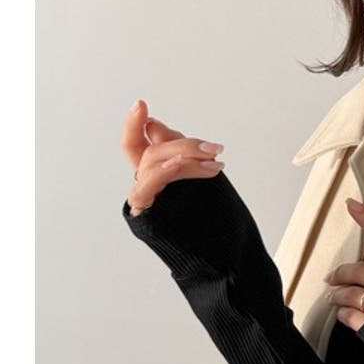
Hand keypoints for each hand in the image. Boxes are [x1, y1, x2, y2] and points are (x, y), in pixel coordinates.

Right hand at [119, 99, 225, 215]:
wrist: (228, 259)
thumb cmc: (221, 224)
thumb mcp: (204, 179)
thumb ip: (181, 152)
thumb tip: (155, 126)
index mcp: (158, 176)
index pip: (138, 145)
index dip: (134, 124)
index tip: (141, 105)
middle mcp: (148, 188)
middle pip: (151, 151)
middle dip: (184, 145)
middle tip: (214, 149)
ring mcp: (147, 202)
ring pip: (152, 164)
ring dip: (185, 157)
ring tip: (214, 163)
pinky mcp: (147, 217)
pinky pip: (147, 187)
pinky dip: (162, 172)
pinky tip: (177, 165)